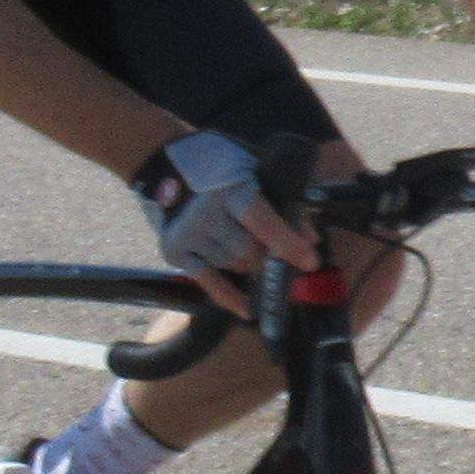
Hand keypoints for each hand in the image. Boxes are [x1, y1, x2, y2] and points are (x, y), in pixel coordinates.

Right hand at [133, 126, 313, 282]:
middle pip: (248, 252)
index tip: (310, 262)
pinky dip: (230, 296)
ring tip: (253, 253)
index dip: (288, 244)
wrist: (163, 165)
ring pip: (233, 265)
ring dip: (250, 265)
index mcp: (229, 189)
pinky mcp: (174, 251)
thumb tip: (310, 237)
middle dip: (270, 258)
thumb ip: (282, 199)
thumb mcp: (252, 168)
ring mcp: (187, 235)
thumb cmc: (217, 164)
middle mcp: (204, 214)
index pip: (263, 222)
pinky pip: (208, 282)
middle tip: (281, 259)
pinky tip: (248, 309)